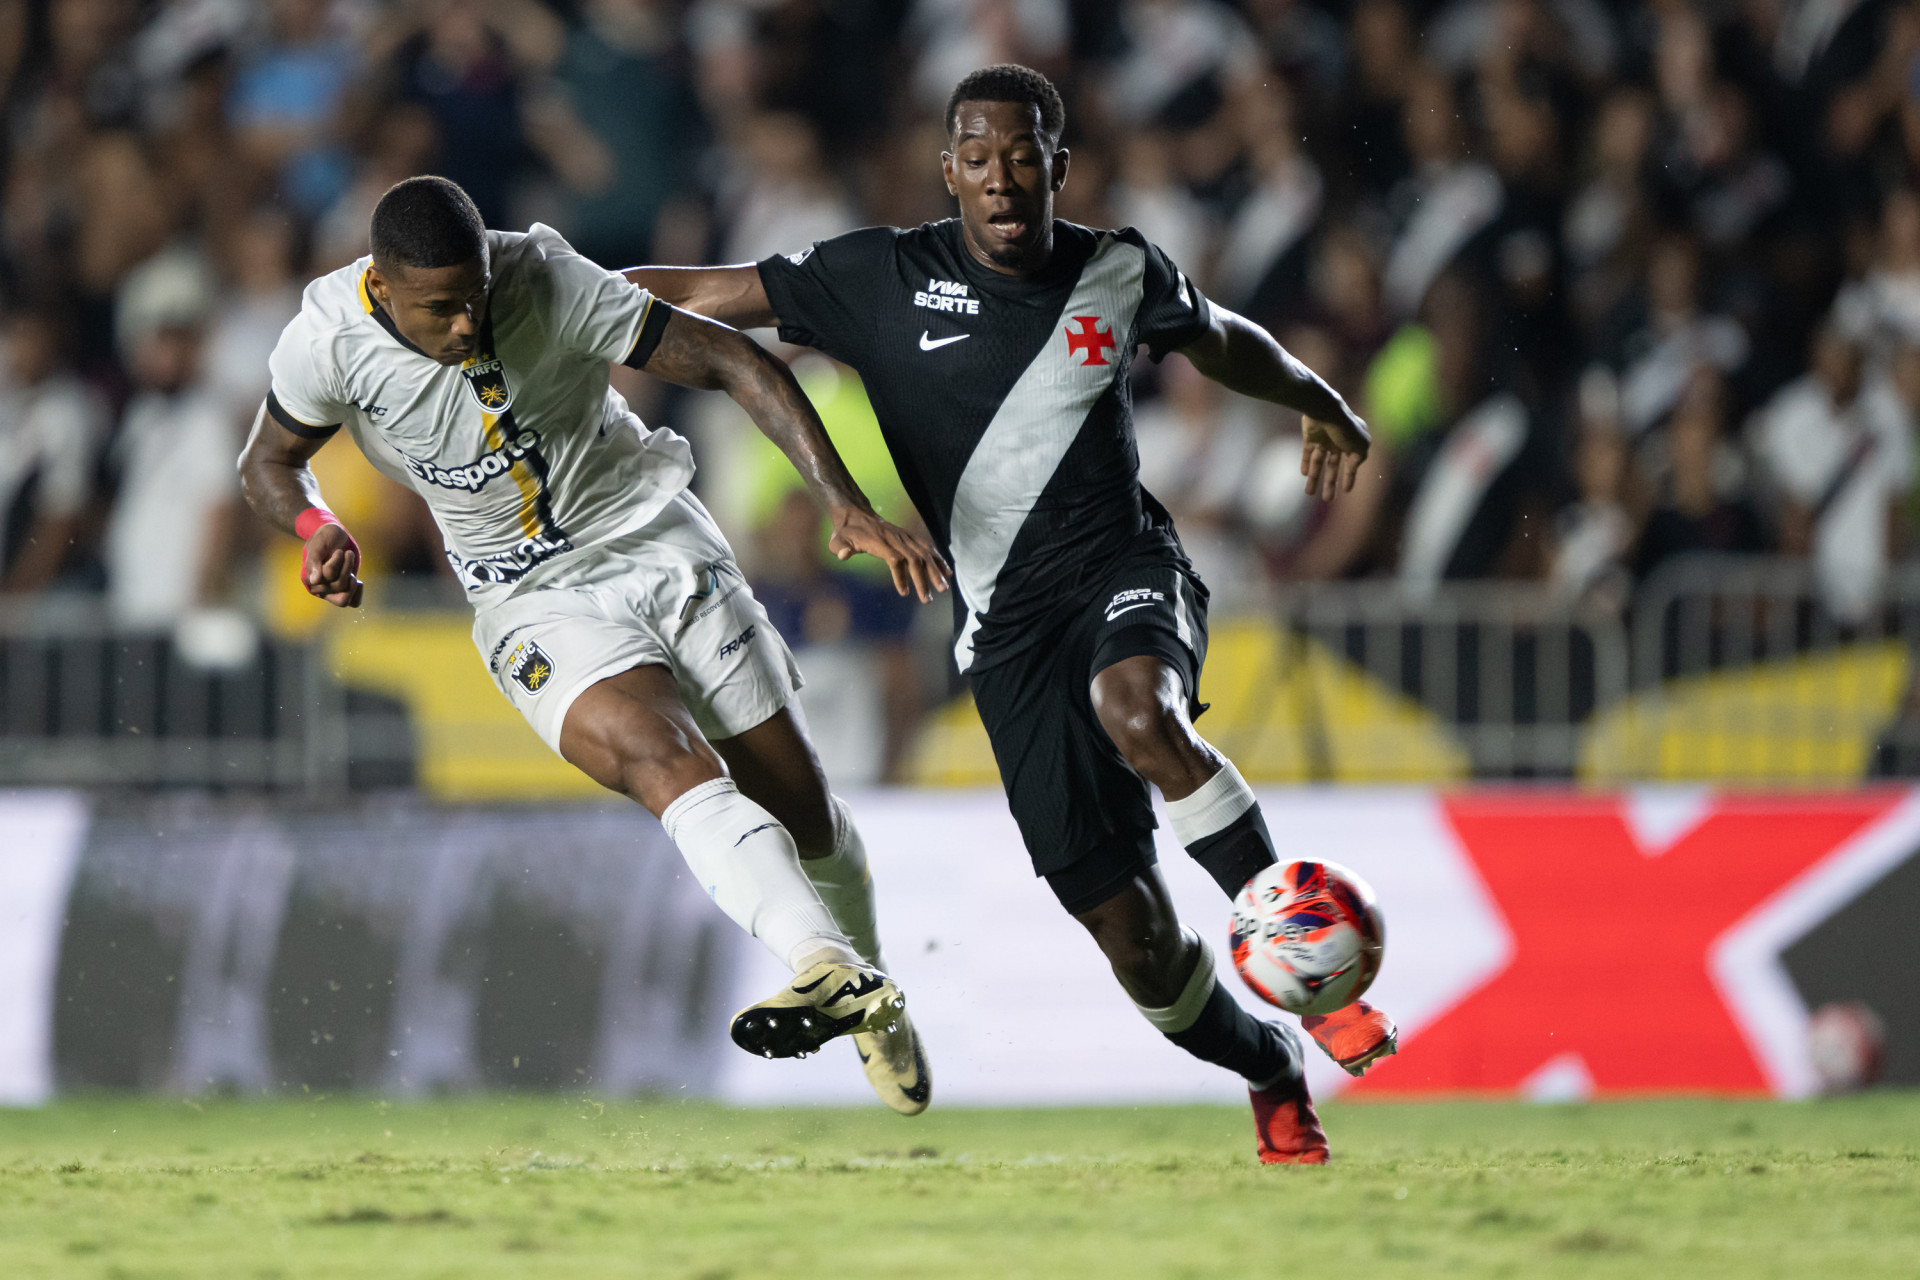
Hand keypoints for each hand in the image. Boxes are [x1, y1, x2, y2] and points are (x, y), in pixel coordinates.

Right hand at [302, 521, 363, 607]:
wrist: (335, 537)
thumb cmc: (324, 538)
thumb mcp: (318, 543)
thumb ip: (314, 561)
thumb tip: (314, 581)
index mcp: (309, 578)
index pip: (327, 575)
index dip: (336, 562)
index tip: (338, 551)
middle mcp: (319, 588)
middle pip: (338, 586)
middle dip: (347, 567)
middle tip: (347, 553)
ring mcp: (332, 592)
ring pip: (345, 596)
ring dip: (352, 578)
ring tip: (351, 566)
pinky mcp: (344, 592)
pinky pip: (353, 603)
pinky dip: (358, 592)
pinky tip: (357, 580)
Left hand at [827, 506, 950, 602]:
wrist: (856, 513)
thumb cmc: (846, 532)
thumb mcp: (837, 540)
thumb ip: (840, 548)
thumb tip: (844, 554)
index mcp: (880, 542)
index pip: (895, 559)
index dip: (901, 576)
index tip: (903, 593)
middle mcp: (896, 538)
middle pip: (914, 559)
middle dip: (923, 580)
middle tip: (927, 600)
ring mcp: (905, 537)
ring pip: (924, 554)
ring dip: (935, 572)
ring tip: (943, 589)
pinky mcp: (909, 537)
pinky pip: (927, 547)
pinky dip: (938, 559)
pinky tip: (947, 572)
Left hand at [1301, 411, 1371, 500]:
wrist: (1325, 410)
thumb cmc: (1345, 428)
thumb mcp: (1360, 445)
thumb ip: (1360, 457)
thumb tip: (1354, 466)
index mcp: (1354, 441)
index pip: (1351, 463)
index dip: (1349, 477)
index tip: (1346, 491)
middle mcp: (1339, 441)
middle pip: (1333, 466)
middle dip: (1330, 483)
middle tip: (1328, 499)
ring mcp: (1324, 438)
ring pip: (1319, 462)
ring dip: (1314, 478)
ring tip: (1309, 493)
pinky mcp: (1310, 436)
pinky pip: (1308, 452)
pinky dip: (1305, 463)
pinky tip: (1304, 474)